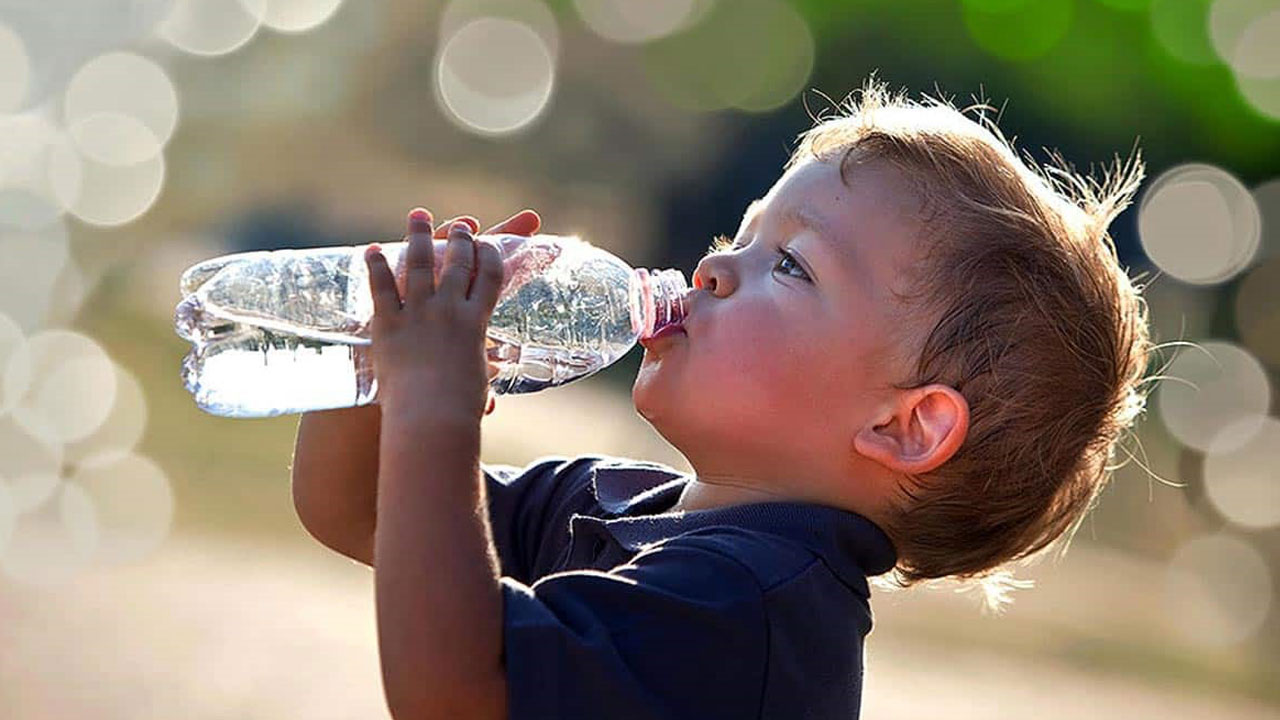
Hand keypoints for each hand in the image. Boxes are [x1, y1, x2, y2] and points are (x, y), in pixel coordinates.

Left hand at [364, 211, 507, 423]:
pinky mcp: (388, 324)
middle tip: (460, 225)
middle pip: (457, 263)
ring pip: (419, 264)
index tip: (490, 243)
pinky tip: (373, 250)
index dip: (492, 255)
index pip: (490, 277)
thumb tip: (489, 400)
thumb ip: (478, 382)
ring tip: (418, 216)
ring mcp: (417, 313)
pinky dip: (378, 266)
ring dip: (419, 237)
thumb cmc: (458, 410)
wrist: (430, 417)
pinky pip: (381, 287)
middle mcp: (448, 309)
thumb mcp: (476, 386)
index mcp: (475, 322)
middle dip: (460, 239)